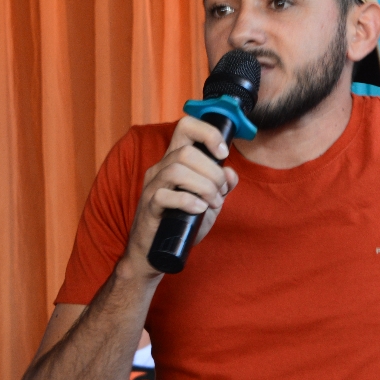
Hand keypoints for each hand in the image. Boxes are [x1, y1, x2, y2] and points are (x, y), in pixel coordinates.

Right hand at [121, 115, 238, 278]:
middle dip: (213, 172)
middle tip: (220, 192)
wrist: (158, 251)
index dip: (208, 133)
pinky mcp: (149, 206)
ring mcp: (152, 186)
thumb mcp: (209, 200)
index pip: (186, 127)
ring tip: (212, 203)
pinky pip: (166, 194)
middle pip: (187, 151)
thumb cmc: (182, 222)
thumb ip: (222, 185)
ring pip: (177, 169)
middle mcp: (161, 168)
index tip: (223, 153)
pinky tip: (199, 209)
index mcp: (175, 161)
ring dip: (204, 186)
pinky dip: (189, 201)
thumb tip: (231, 173)